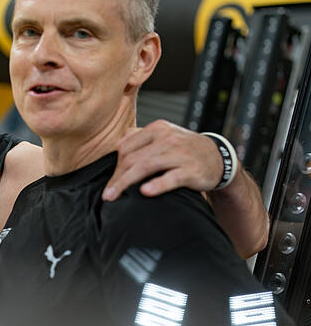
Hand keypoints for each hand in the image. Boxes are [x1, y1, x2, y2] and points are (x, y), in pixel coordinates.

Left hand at [103, 120, 222, 200]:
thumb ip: (141, 137)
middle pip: (132, 158)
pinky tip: (144, 192)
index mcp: (157, 129)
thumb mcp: (164, 135)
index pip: (126, 147)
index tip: (110, 182)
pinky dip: (157, 185)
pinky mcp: (191, 170)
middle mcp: (167, 138)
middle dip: (117, 178)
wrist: (218, 157)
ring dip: (126, 182)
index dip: (114, 166)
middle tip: (107, 195)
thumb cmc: (185, 149)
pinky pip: (171, 178)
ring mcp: (180, 154)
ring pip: (145, 167)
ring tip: (113, 196)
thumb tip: (118, 143)